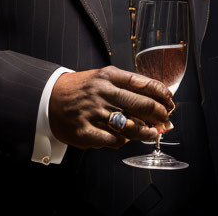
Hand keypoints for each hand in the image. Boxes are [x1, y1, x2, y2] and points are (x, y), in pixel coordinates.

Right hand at [48, 66, 173, 149]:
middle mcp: (102, 92)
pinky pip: (112, 140)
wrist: (48, 98)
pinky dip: (122, 141)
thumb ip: (125, 85)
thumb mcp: (102, 78)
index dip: (160, 93)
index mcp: (108, 76)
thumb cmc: (81, 89)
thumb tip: (155, 96)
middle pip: (140, 104)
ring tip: (153, 133)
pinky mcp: (84, 131)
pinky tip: (125, 139)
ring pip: (130, 125)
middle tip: (166, 120)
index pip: (142, 82)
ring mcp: (92, 112)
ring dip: (146, 132)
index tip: (170, 100)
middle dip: (159, 114)